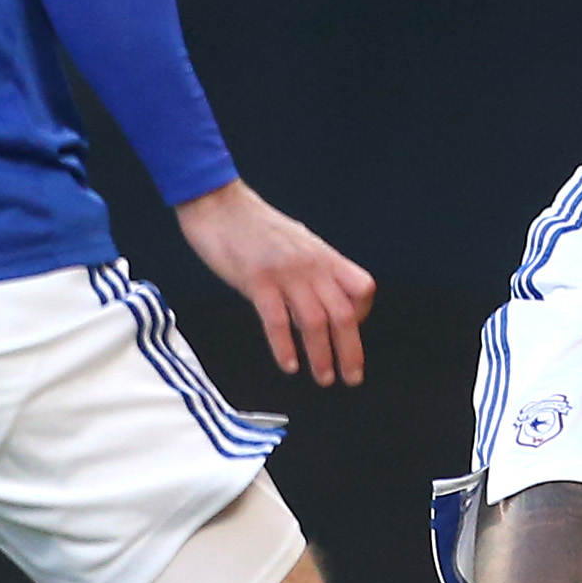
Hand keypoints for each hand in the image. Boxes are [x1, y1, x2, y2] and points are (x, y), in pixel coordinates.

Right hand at [176, 179, 375, 385]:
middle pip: (343, 314)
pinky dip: (285, 347)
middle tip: (352, 378)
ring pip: (314, 322)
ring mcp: (285, 273)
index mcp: (324, 255)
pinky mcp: (256, 280)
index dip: (363, 314)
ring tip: (324, 379)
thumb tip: (325, 298)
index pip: (362, 288)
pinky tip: (289, 365)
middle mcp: (311, 265)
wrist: (218, 204)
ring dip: (321, 356)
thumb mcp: (298, 242)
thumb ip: (314, 268)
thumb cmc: (256, 227)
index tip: (351, 334)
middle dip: (351, 350)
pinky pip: (277, 321)